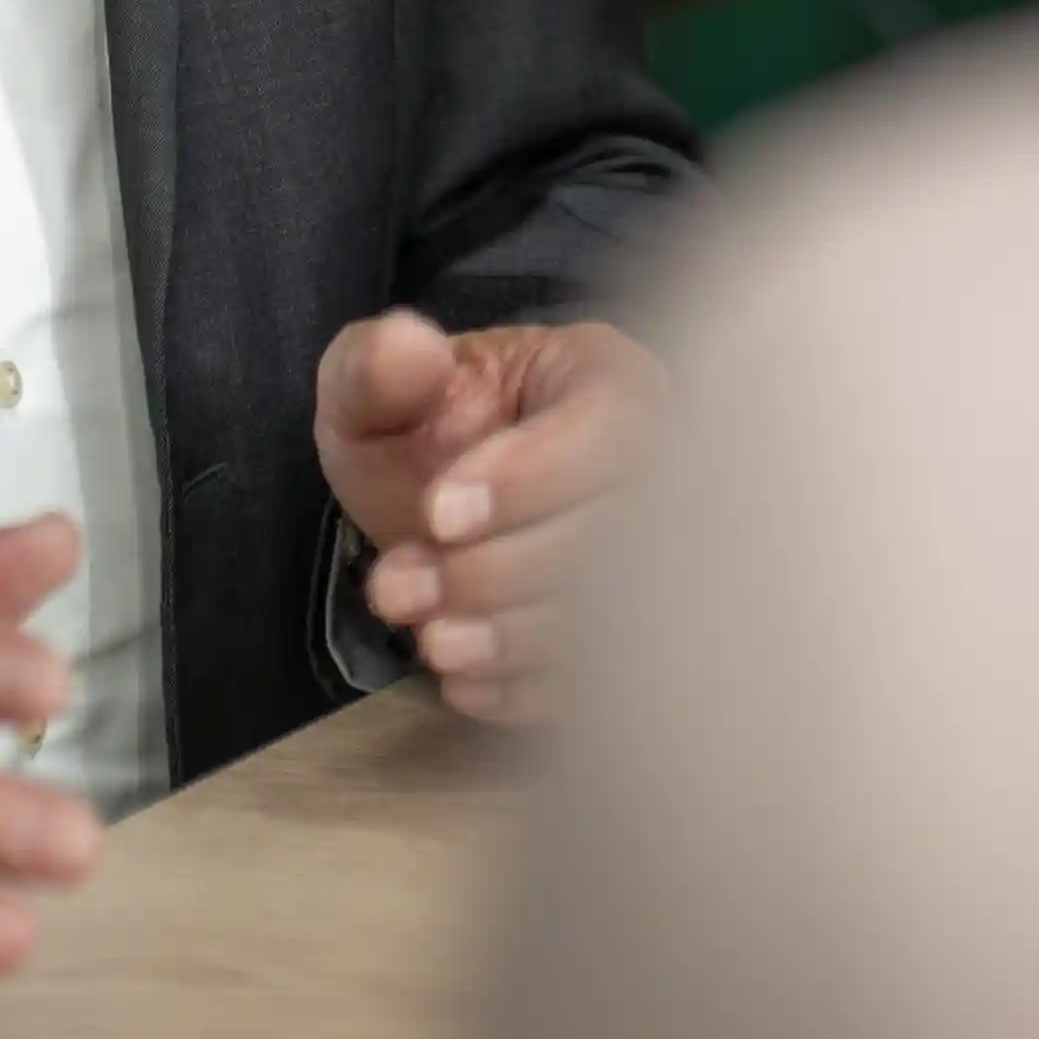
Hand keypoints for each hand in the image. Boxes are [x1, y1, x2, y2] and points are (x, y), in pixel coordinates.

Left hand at [314, 310, 659, 723]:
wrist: (442, 511)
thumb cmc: (426, 434)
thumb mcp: (375, 392)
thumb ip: (375, 367)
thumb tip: (408, 347)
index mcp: (611, 382)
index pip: (614, 428)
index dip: (532, 477)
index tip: (437, 513)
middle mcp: (663, 468)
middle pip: (626, 533)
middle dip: (500, 571)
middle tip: (400, 588)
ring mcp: (661, 559)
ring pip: (628, 617)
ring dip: (515, 638)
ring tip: (429, 638)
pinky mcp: (637, 639)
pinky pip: (613, 681)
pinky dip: (534, 691)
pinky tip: (468, 684)